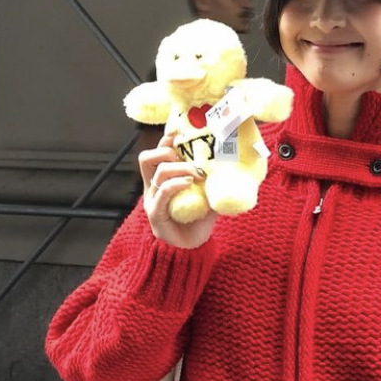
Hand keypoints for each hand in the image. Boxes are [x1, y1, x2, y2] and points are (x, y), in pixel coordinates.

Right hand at [139, 134, 217, 249]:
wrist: (192, 249)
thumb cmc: (198, 221)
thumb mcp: (207, 195)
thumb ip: (213, 180)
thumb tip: (233, 164)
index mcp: (162, 180)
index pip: (156, 153)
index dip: (165, 139)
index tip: (180, 130)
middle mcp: (153, 188)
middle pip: (147, 158)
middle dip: (165, 149)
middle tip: (186, 155)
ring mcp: (153, 201)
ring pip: (158, 172)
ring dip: (180, 166)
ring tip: (197, 172)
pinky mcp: (156, 214)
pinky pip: (162, 192)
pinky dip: (176, 183)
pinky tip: (189, 182)